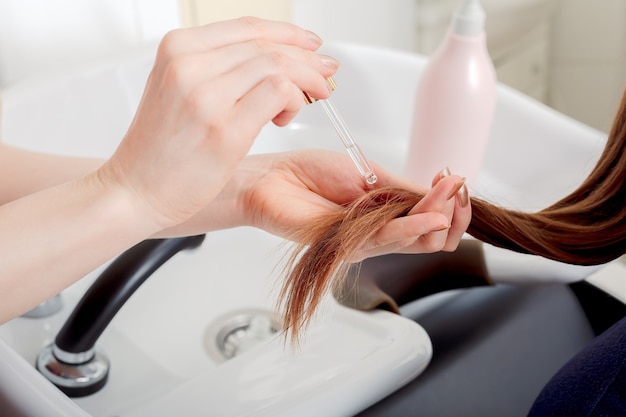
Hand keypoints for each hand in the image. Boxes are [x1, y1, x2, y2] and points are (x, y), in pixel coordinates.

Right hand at [95, 17, 337, 230]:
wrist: (133, 189)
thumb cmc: (158, 149)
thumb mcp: (177, 89)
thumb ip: (216, 68)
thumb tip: (271, 60)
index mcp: (177, 49)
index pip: (248, 28)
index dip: (288, 34)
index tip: (310, 45)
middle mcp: (189, 64)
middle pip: (268, 46)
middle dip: (307, 59)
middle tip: (325, 75)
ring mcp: (206, 95)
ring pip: (278, 66)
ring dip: (306, 82)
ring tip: (310, 99)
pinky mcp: (225, 129)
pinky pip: (279, 93)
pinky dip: (294, 101)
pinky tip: (285, 118)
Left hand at [204, 149, 470, 260]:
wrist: (273, 179)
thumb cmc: (310, 173)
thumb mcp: (366, 173)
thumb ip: (401, 187)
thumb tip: (439, 190)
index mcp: (386, 214)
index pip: (430, 219)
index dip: (450, 203)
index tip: (454, 178)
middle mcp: (380, 232)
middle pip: (431, 237)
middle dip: (453, 211)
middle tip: (453, 186)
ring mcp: (365, 242)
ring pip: (417, 242)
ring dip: (439, 214)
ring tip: (447, 192)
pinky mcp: (349, 246)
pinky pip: (389, 241)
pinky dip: (415, 227)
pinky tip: (430, 216)